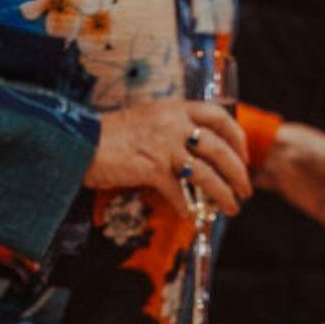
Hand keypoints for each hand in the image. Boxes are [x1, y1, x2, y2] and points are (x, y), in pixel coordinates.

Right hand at [85, 100, 249, 216]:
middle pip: (220, 147)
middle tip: (245, 188)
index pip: (218, 115)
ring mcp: (163, 145)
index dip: (237, 136)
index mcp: (174, 107)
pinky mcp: (151, 168)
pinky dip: (186, 206)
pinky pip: (178, 191)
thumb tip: (192, 151)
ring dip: (223, 193)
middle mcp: (173, 123)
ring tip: (232, 208)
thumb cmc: (109, 135)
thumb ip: (170, 129)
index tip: (243, 154)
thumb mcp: (146, 120)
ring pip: (206, 173)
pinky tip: (190, 215)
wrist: (78, 141)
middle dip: (238, 171)